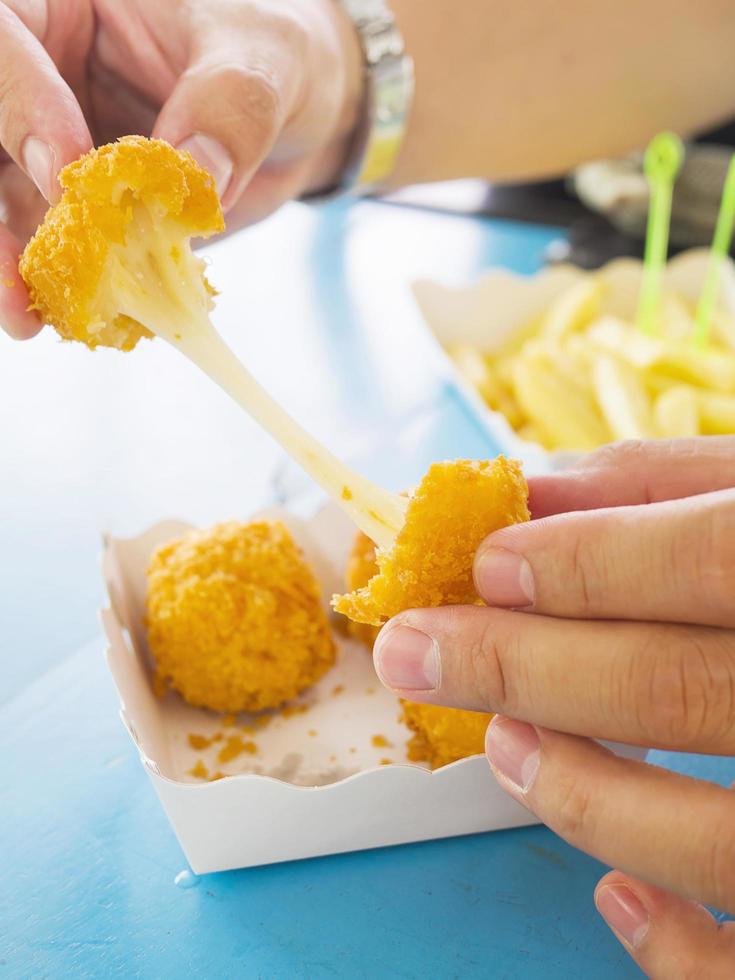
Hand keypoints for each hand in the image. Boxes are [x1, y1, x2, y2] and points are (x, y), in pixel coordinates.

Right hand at [0, 0, 361, 337]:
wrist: (297, 117)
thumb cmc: (273, 57)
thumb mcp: (264, 60)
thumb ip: (230, 106)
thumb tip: (194, 171)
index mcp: (66, 10)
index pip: (4, 36)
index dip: (17, 102)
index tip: (66, 170)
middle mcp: (46, 79)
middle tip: (14, 271)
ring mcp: (57, 150)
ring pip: (8, 204)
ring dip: (17, 264)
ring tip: (31, 316)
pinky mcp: (85, 212)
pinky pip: (61, 251)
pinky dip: (67, 287)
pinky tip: (76, 319)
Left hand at [374, 437, 734, 978]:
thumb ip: (680, 484)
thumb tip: (541, 489)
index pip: (714, 558)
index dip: (587, 563)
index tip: (485, 562)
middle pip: (680, 687)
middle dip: (523, 665)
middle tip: (416, 649)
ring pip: (716, 836)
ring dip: (580, 792)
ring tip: (500, 742)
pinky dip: (678, 943)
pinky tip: (614, 890)